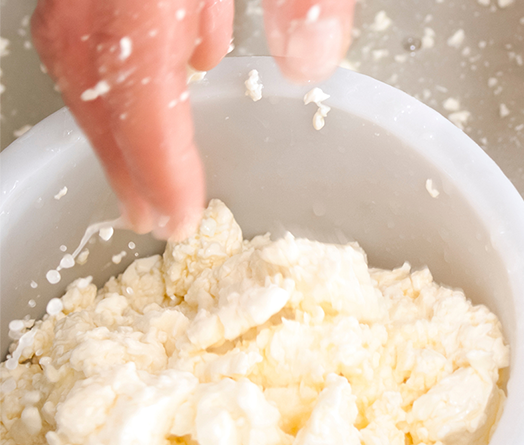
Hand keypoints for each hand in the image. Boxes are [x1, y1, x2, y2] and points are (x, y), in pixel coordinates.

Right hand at [31, 0, 354, 238]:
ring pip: (83, 51)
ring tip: (149, 169)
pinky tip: (176, 62)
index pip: (137, 85)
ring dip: (120, 116)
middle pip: (94, 80)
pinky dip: (128, 58)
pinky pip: (98, 17)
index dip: (155, 163)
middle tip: (152, 216)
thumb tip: (310, 63)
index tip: (176, 218)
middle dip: (123, 158)